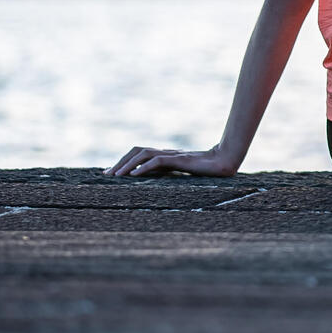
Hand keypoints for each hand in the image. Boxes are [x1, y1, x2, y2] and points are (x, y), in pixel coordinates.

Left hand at [105, 143, 241, 177]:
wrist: (226, 161)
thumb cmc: (209, 169)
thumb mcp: (185, 173)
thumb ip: (172, 173)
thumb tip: (157, 181)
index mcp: (166, 155)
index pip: (139, 153)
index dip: (123, 161)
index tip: (110, 174)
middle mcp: (166, 153)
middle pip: (136, 150)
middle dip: (119, 162)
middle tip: (105, 176)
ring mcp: (173, 155)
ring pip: (143, 154)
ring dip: (127, 165)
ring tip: (115, 176)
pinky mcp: (180, 160)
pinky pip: (157, 161)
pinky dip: (143, 168)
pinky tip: (134, 177)